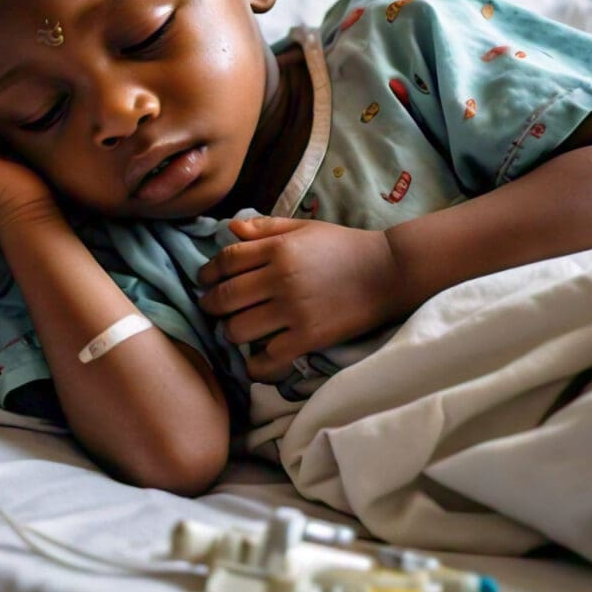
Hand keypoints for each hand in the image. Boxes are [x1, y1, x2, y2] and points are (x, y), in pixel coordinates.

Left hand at [197, 217, 401, 381]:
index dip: (208, 272)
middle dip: (211, 305)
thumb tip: (229, 228)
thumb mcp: (305, 228)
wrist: (388, 272)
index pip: (226, 261)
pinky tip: (255, 359)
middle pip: (225, 297)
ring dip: (230, 332)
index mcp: (278, 249)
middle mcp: (280, 279)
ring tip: (234, 331)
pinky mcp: (308, 338)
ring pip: (238, 329)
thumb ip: (266, 228)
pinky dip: (255, 364)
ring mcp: (293, 311)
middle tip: (211, 308)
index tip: (204, 279)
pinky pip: (267, 359)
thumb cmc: (344, 246)